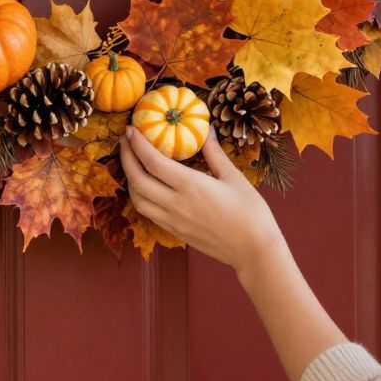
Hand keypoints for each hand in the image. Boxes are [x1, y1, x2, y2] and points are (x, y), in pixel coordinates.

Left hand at [120, 127, 283, 274]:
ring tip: (132, 162)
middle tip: (126, 141)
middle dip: (126, 158)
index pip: (153, 162)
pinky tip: (146, 186)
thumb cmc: (250, 212)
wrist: (253, 250)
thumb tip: (206, 130)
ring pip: (138, 200)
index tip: (131, 129)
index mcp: (191, 186)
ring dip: (130, 179)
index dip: (138, 144)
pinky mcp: (175, 232)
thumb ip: (214, 153)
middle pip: (138, 180)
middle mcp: (176, 204)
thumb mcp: (234, 177)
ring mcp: (173, 221)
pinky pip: (149, 212)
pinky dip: (140, 196)